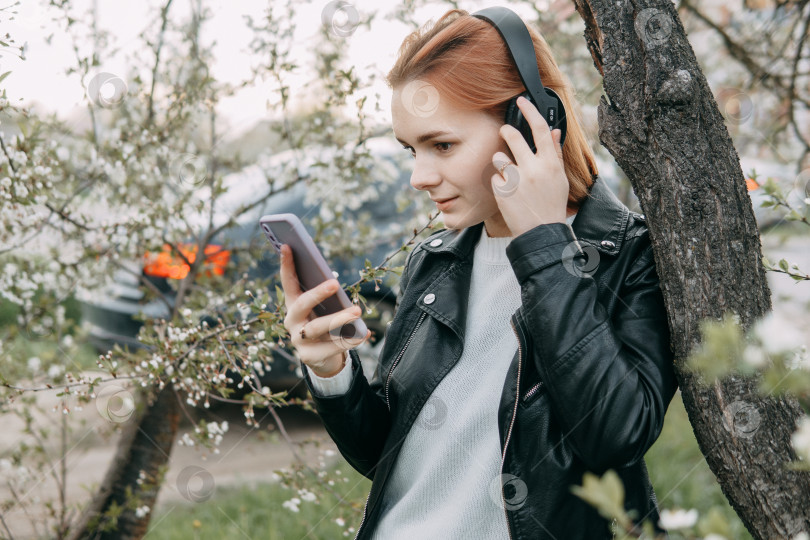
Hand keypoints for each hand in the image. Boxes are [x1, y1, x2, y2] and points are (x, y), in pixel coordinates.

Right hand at [279, 243, 370, 376]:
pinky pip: (331, 347)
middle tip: (335, 283)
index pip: (288, 282)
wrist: (321, 358)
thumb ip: (325, 296)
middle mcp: (292, 321)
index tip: (288, 245)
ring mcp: (298, 340)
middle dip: (317, 293)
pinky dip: (350, 340)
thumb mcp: (323, 309)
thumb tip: (334, 280)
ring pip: (317, 328)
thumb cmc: (324, 323)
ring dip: (338, 319)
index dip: (286, 264)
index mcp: (293, 304)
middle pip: (301, 305)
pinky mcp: (309, 356)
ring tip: (356, 311)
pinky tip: (363, 333)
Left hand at [491, 95, 568, 236]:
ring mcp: (515, 180)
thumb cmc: (552, 204)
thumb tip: (553, 132)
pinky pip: (495, 177)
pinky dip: (499, 183)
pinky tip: (509, 194)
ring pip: (499, 157)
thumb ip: (554, 154)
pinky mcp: (501, 191)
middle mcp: (533, 169)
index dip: (530, 111)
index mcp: (549, 164)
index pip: (540, 129)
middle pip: (513, 137)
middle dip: (506, 132)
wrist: (541, 232)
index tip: (521, 101)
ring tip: (510, 174)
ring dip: (501, 162)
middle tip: (505, 132)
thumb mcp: (559, 179)